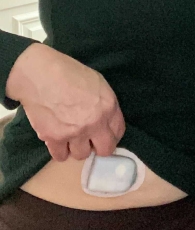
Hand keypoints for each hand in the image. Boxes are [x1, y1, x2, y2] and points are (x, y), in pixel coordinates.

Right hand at [6, 42, 125, 161]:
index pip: (118, 131)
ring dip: (77, 147)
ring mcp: (75, 132)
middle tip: (90, 141)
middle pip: (105, 149)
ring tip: (70, 136)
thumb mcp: (98, 83)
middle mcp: (95, 122)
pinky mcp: (55, 138)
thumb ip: (105, 104)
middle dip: (98, 146)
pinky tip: (58, 140)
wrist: (40, 74)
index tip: (104, 134)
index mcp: (108, 106)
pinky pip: (60, 156)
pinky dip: (59, 150)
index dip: (111, 134)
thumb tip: (106, 120)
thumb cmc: (69, 72)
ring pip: (82, 155)